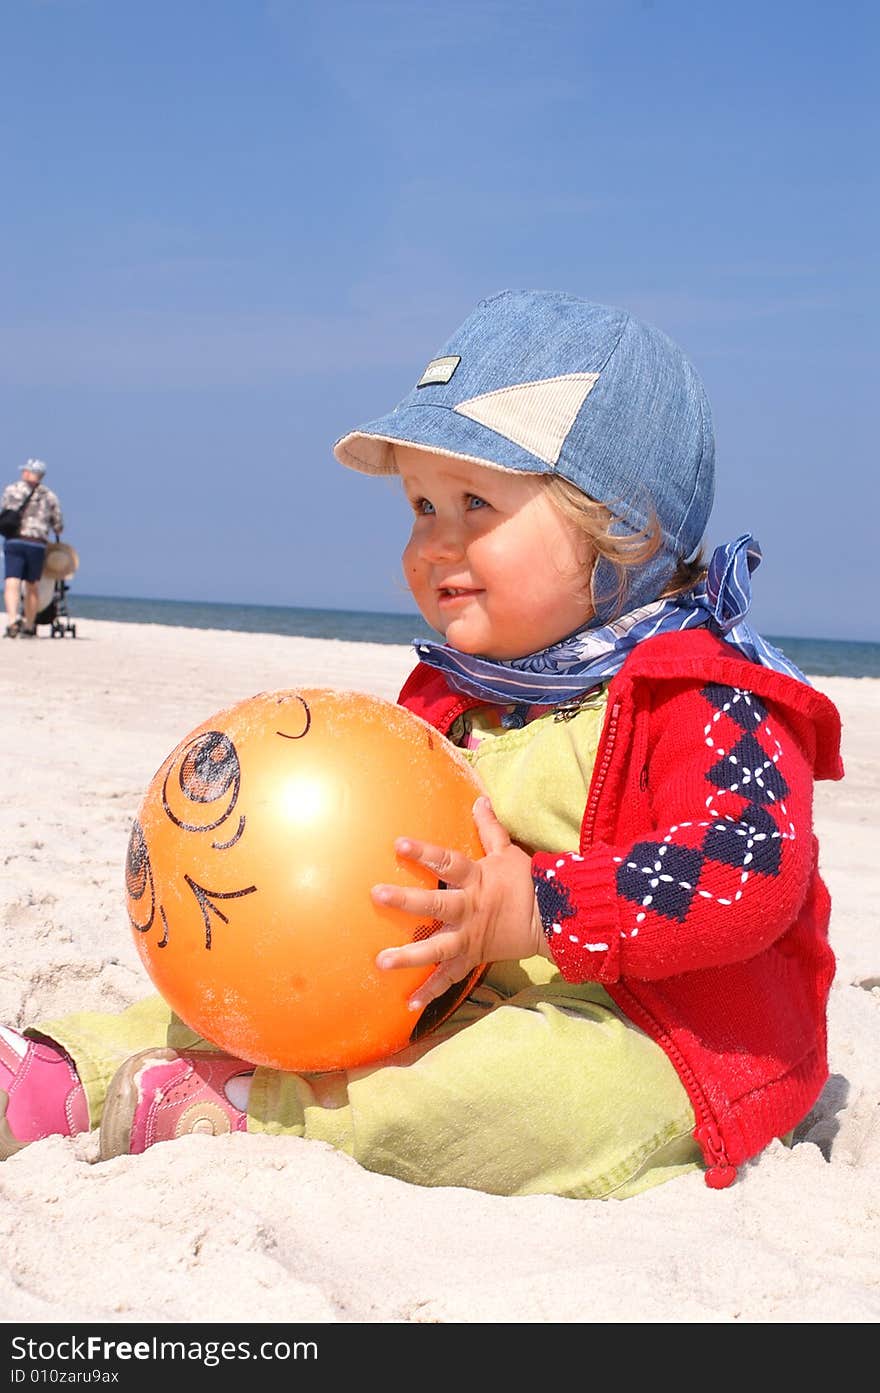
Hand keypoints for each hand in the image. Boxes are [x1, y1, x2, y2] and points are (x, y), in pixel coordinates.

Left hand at [371, 795, 547, 1011]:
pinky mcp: (472, 958)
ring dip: (409, 956)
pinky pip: (450, 978)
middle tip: (377, 894)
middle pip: (436, 904)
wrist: (549, 921)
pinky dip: (431, 991)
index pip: (447, 861)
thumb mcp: (507, 852)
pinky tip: (409, 1004)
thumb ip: (489, 828)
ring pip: (437, 947)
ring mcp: (469, 936)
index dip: (424, 853)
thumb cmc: (525, 883)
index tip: (398, 844)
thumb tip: (481, 799)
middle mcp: (469, 909)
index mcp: (476, 880)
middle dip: (406, 900)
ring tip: (381, 962)